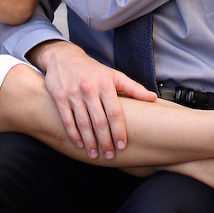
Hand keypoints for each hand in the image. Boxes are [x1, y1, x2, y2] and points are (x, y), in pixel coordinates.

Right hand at [30, 40, 156, 159]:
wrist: (65, 57)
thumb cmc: (93, 70)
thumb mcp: (114, 75)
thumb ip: (133, 88)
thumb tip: (153, 98)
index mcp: (105, 83)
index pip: (115, 112)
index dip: (119, 131)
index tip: (122, 145)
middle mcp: (89, 88)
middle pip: (99, 121)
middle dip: (105, 141)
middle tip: (110, 155)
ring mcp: (73, 93)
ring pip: (83, 123)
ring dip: (90, 142)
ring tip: (95, 155)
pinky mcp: (60, 97)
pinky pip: (67, 120)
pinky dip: (74, 134)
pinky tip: (79, 144)